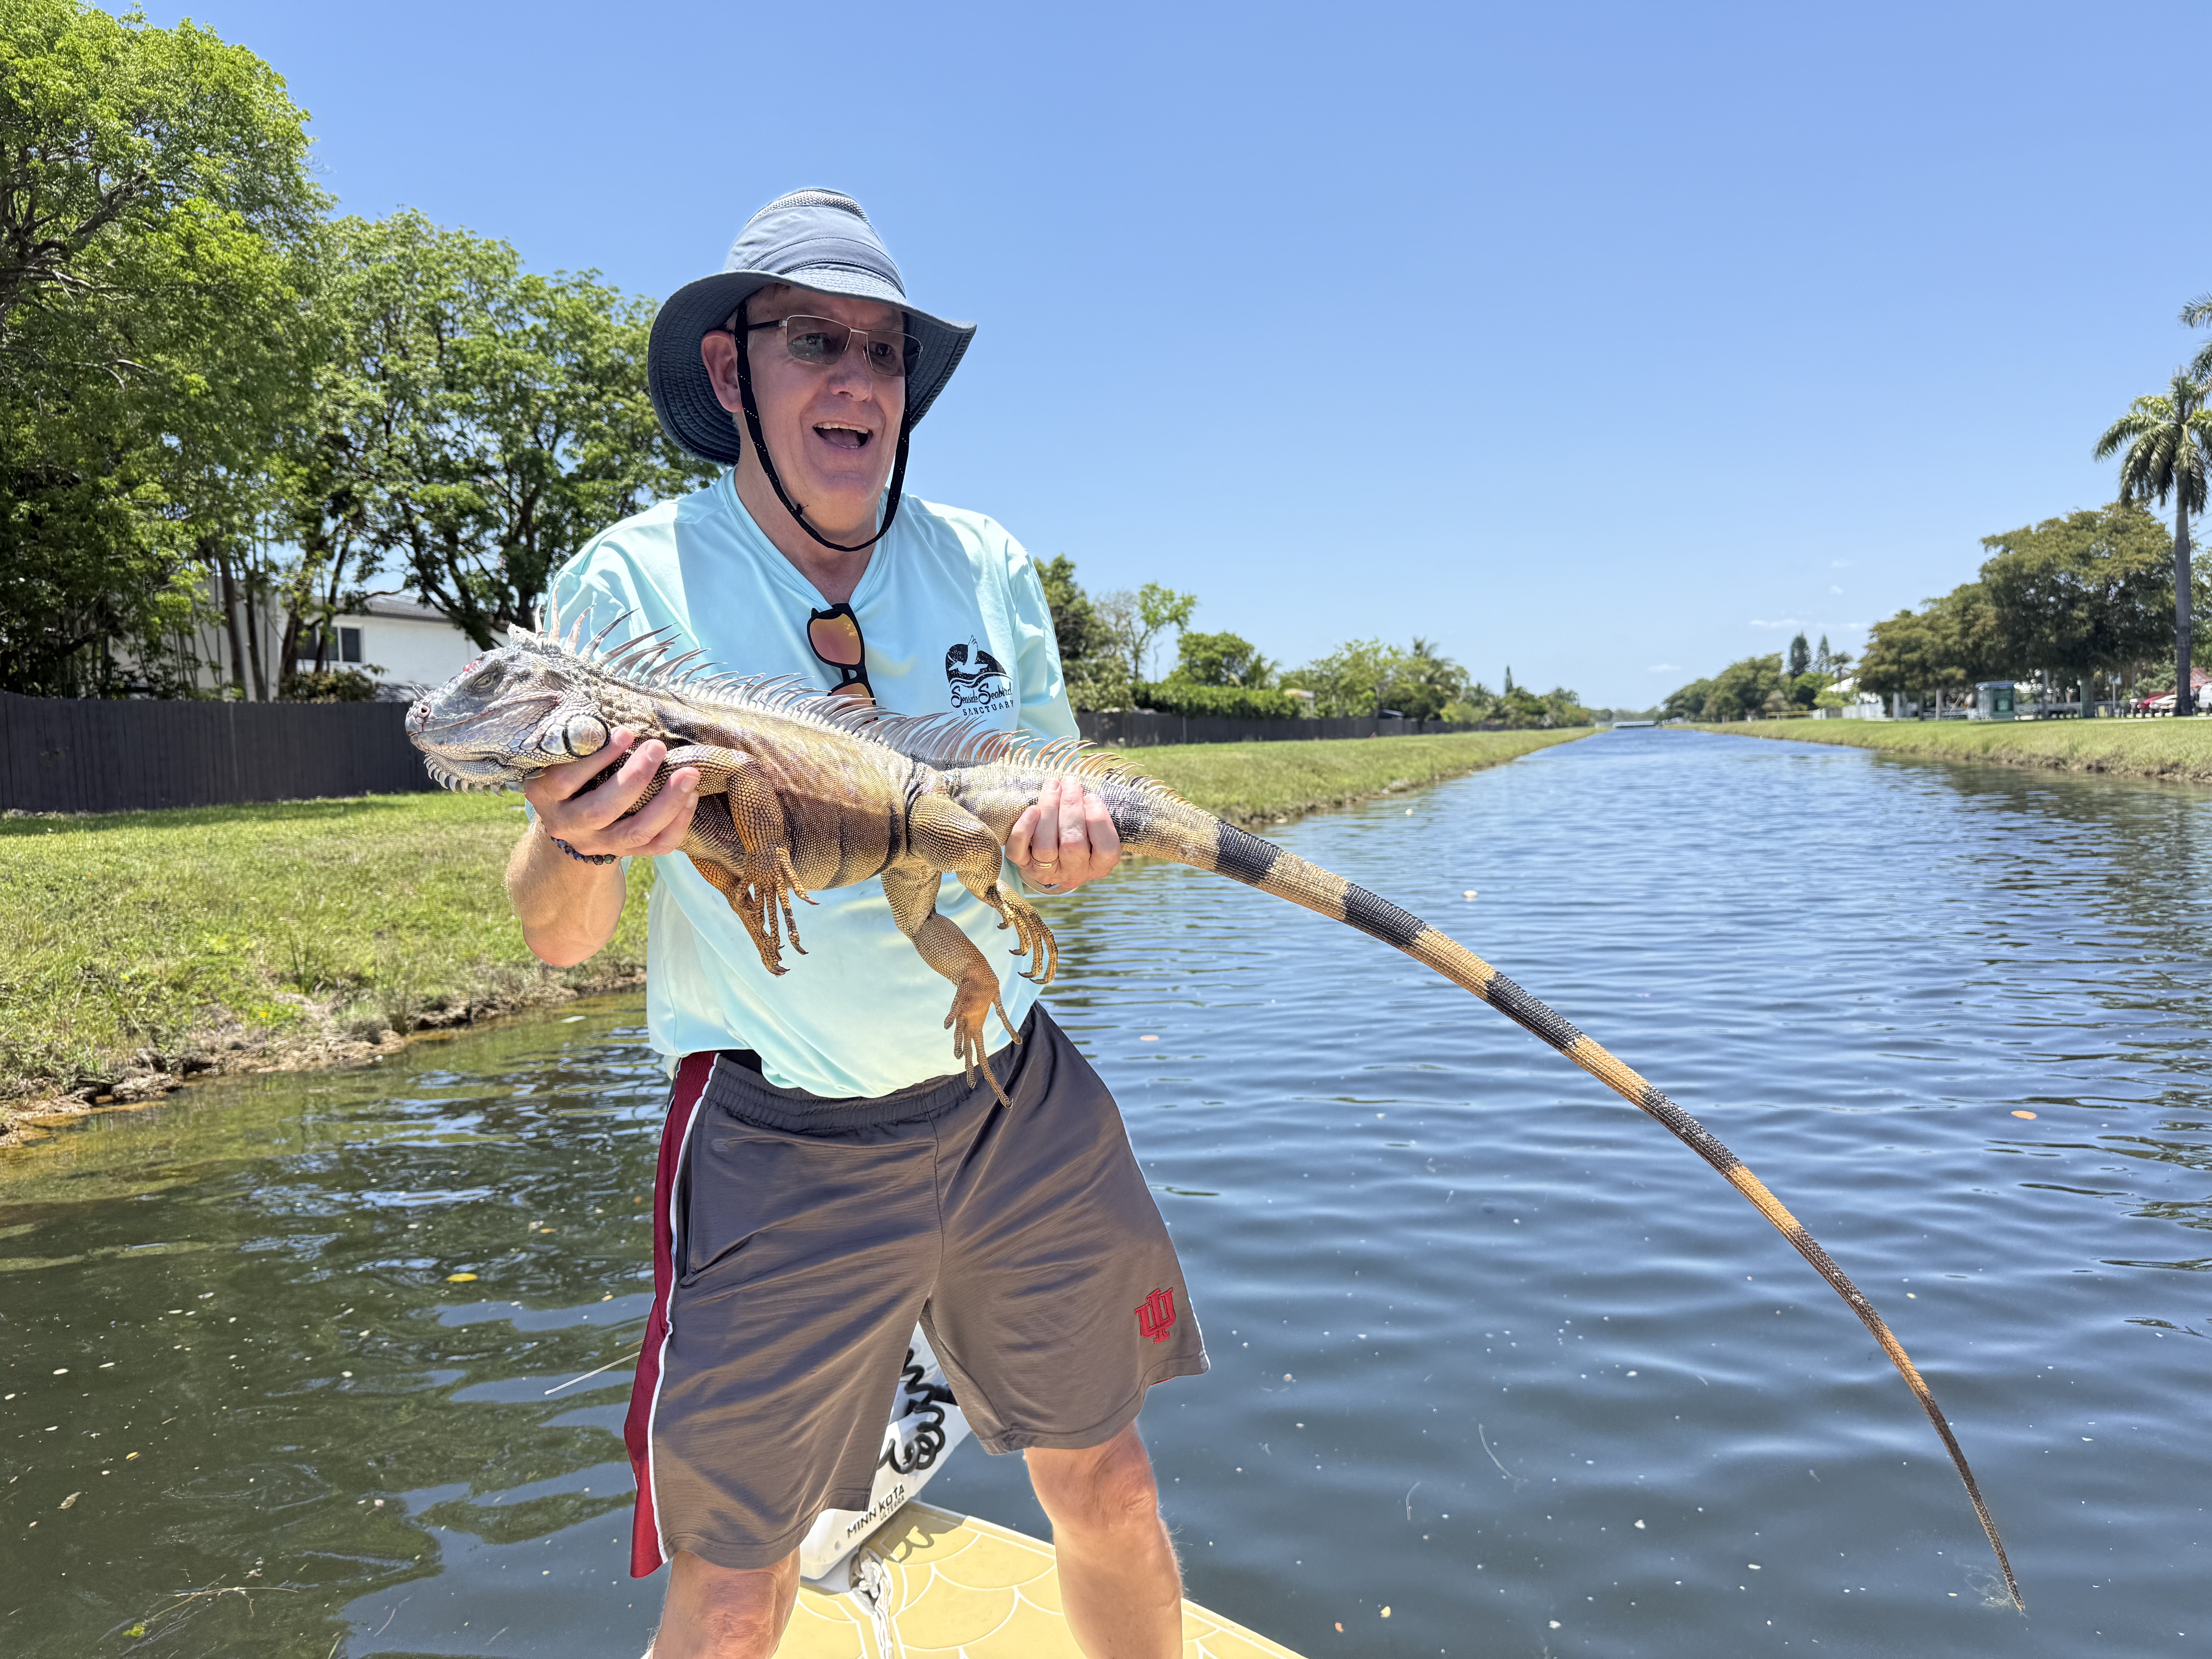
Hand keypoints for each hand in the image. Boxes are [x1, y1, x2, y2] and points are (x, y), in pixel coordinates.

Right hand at [522, 728, 699, 859]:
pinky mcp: (624, 854)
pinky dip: (678, 824)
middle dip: (636, 777)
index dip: (597, 758)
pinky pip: (656, 846)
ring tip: (689, 774)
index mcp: (546, 797)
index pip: (566, 780)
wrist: (572, 822)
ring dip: (667, 802)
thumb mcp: (562, 760)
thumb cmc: (571, 775)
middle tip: (658, 747)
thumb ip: (581, 744)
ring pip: (635, 831)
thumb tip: (619, 724)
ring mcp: (596, 844)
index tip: (625, 733)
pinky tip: (691, 798)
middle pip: (602, 809)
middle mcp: (568, 825)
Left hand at [1007, 775, 1118, 891]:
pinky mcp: (1025, 867)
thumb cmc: (1078, 838)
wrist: (1050, 863)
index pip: (1106, 848)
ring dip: (1049, 811)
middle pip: (1073, 843)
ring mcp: (1048, 872)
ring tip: (1052, 788)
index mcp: (1098, 865)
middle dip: (1071, 807)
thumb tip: (1079, 791)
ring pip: (1045, 846)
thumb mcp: (1093, 833)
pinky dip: (1024, 829)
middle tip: (1070, 783)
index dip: (1098, 820)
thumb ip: (1091, 817)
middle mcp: (1074, 872)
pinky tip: (1032, 810)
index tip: (1091, 797)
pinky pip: (1020, 851)